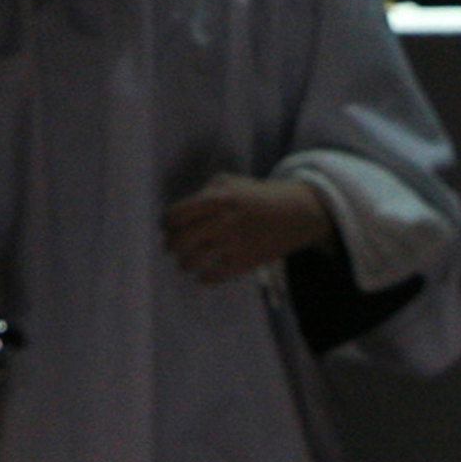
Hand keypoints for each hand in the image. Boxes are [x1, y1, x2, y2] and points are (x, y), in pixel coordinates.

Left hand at [163, 174, 330, 284]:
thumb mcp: (229, 183)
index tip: (167, 228)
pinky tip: (203, 276)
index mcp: (216, 198)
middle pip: (179, 240)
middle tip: (172, 248)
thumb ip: (203, 194)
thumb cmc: (255, 196)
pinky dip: (204, 278)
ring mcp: (234, 242)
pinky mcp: (246, 260)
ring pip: (193, 260)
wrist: (294, 212)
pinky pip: (215, 275)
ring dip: (184, 264)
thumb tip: (178, 215)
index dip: (166, 224)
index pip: (176, 215)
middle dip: (170, 246)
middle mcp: (223, 220)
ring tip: (186, 263)